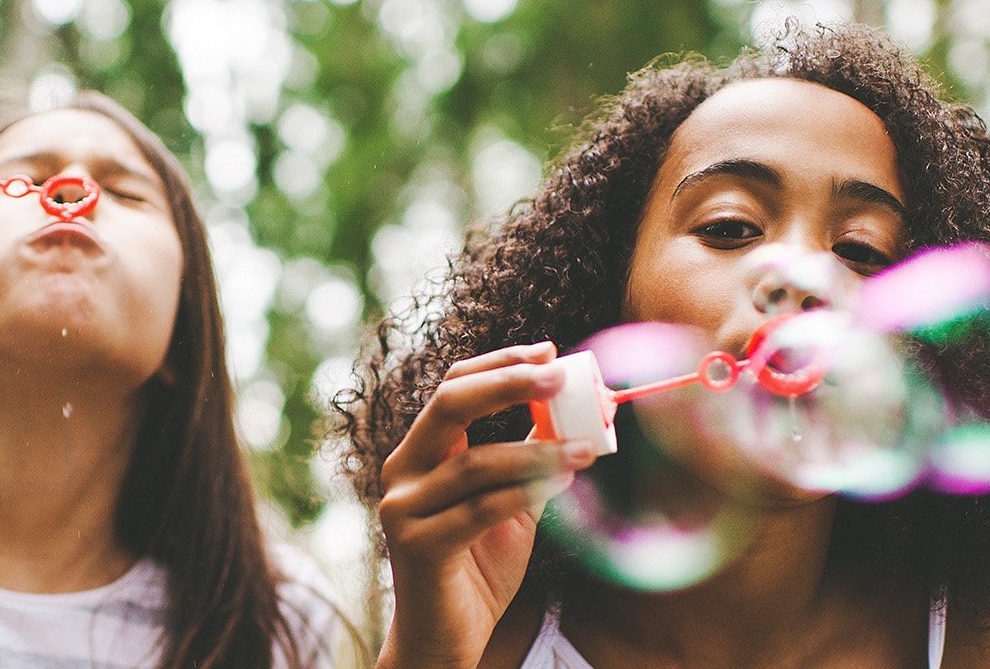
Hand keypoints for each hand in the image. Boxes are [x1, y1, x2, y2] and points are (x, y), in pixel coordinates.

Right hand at [376, 342, 599, 667]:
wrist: (446, 637)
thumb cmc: (478, 568)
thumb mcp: (509, 503)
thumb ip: (527, 460)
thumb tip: (573, 413)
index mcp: (420, 453)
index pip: (452, 387)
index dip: (499, 363)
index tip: (550, 352)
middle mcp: (402, 472)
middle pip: (450, 405)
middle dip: (508, 383)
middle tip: (560, 375)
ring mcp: (404, 509)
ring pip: (474, 463)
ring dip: (537, 451)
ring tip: (587, 448)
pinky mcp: (419, 547)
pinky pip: (479, 510)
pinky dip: (524, 492)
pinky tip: (562, 481)